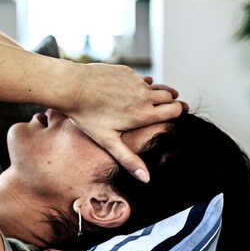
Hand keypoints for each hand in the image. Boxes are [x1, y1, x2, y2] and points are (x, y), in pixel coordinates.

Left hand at [60, 63, 183, 182]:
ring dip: (157, 93)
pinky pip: (140, 78)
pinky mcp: (126, 71)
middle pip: (170, 96)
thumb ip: (128, 159)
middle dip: (171, 102)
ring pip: (156, 86)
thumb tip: (147, 179)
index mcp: (143, 114)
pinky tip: (132, 92)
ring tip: (154, 100)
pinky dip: (140, 84)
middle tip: (169, 108)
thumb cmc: (87, 116)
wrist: (72, 87)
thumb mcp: (108, 141)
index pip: (175, 110)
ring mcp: (136, 81)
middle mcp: (144, 95)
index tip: (176, 115)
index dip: (177, 112)